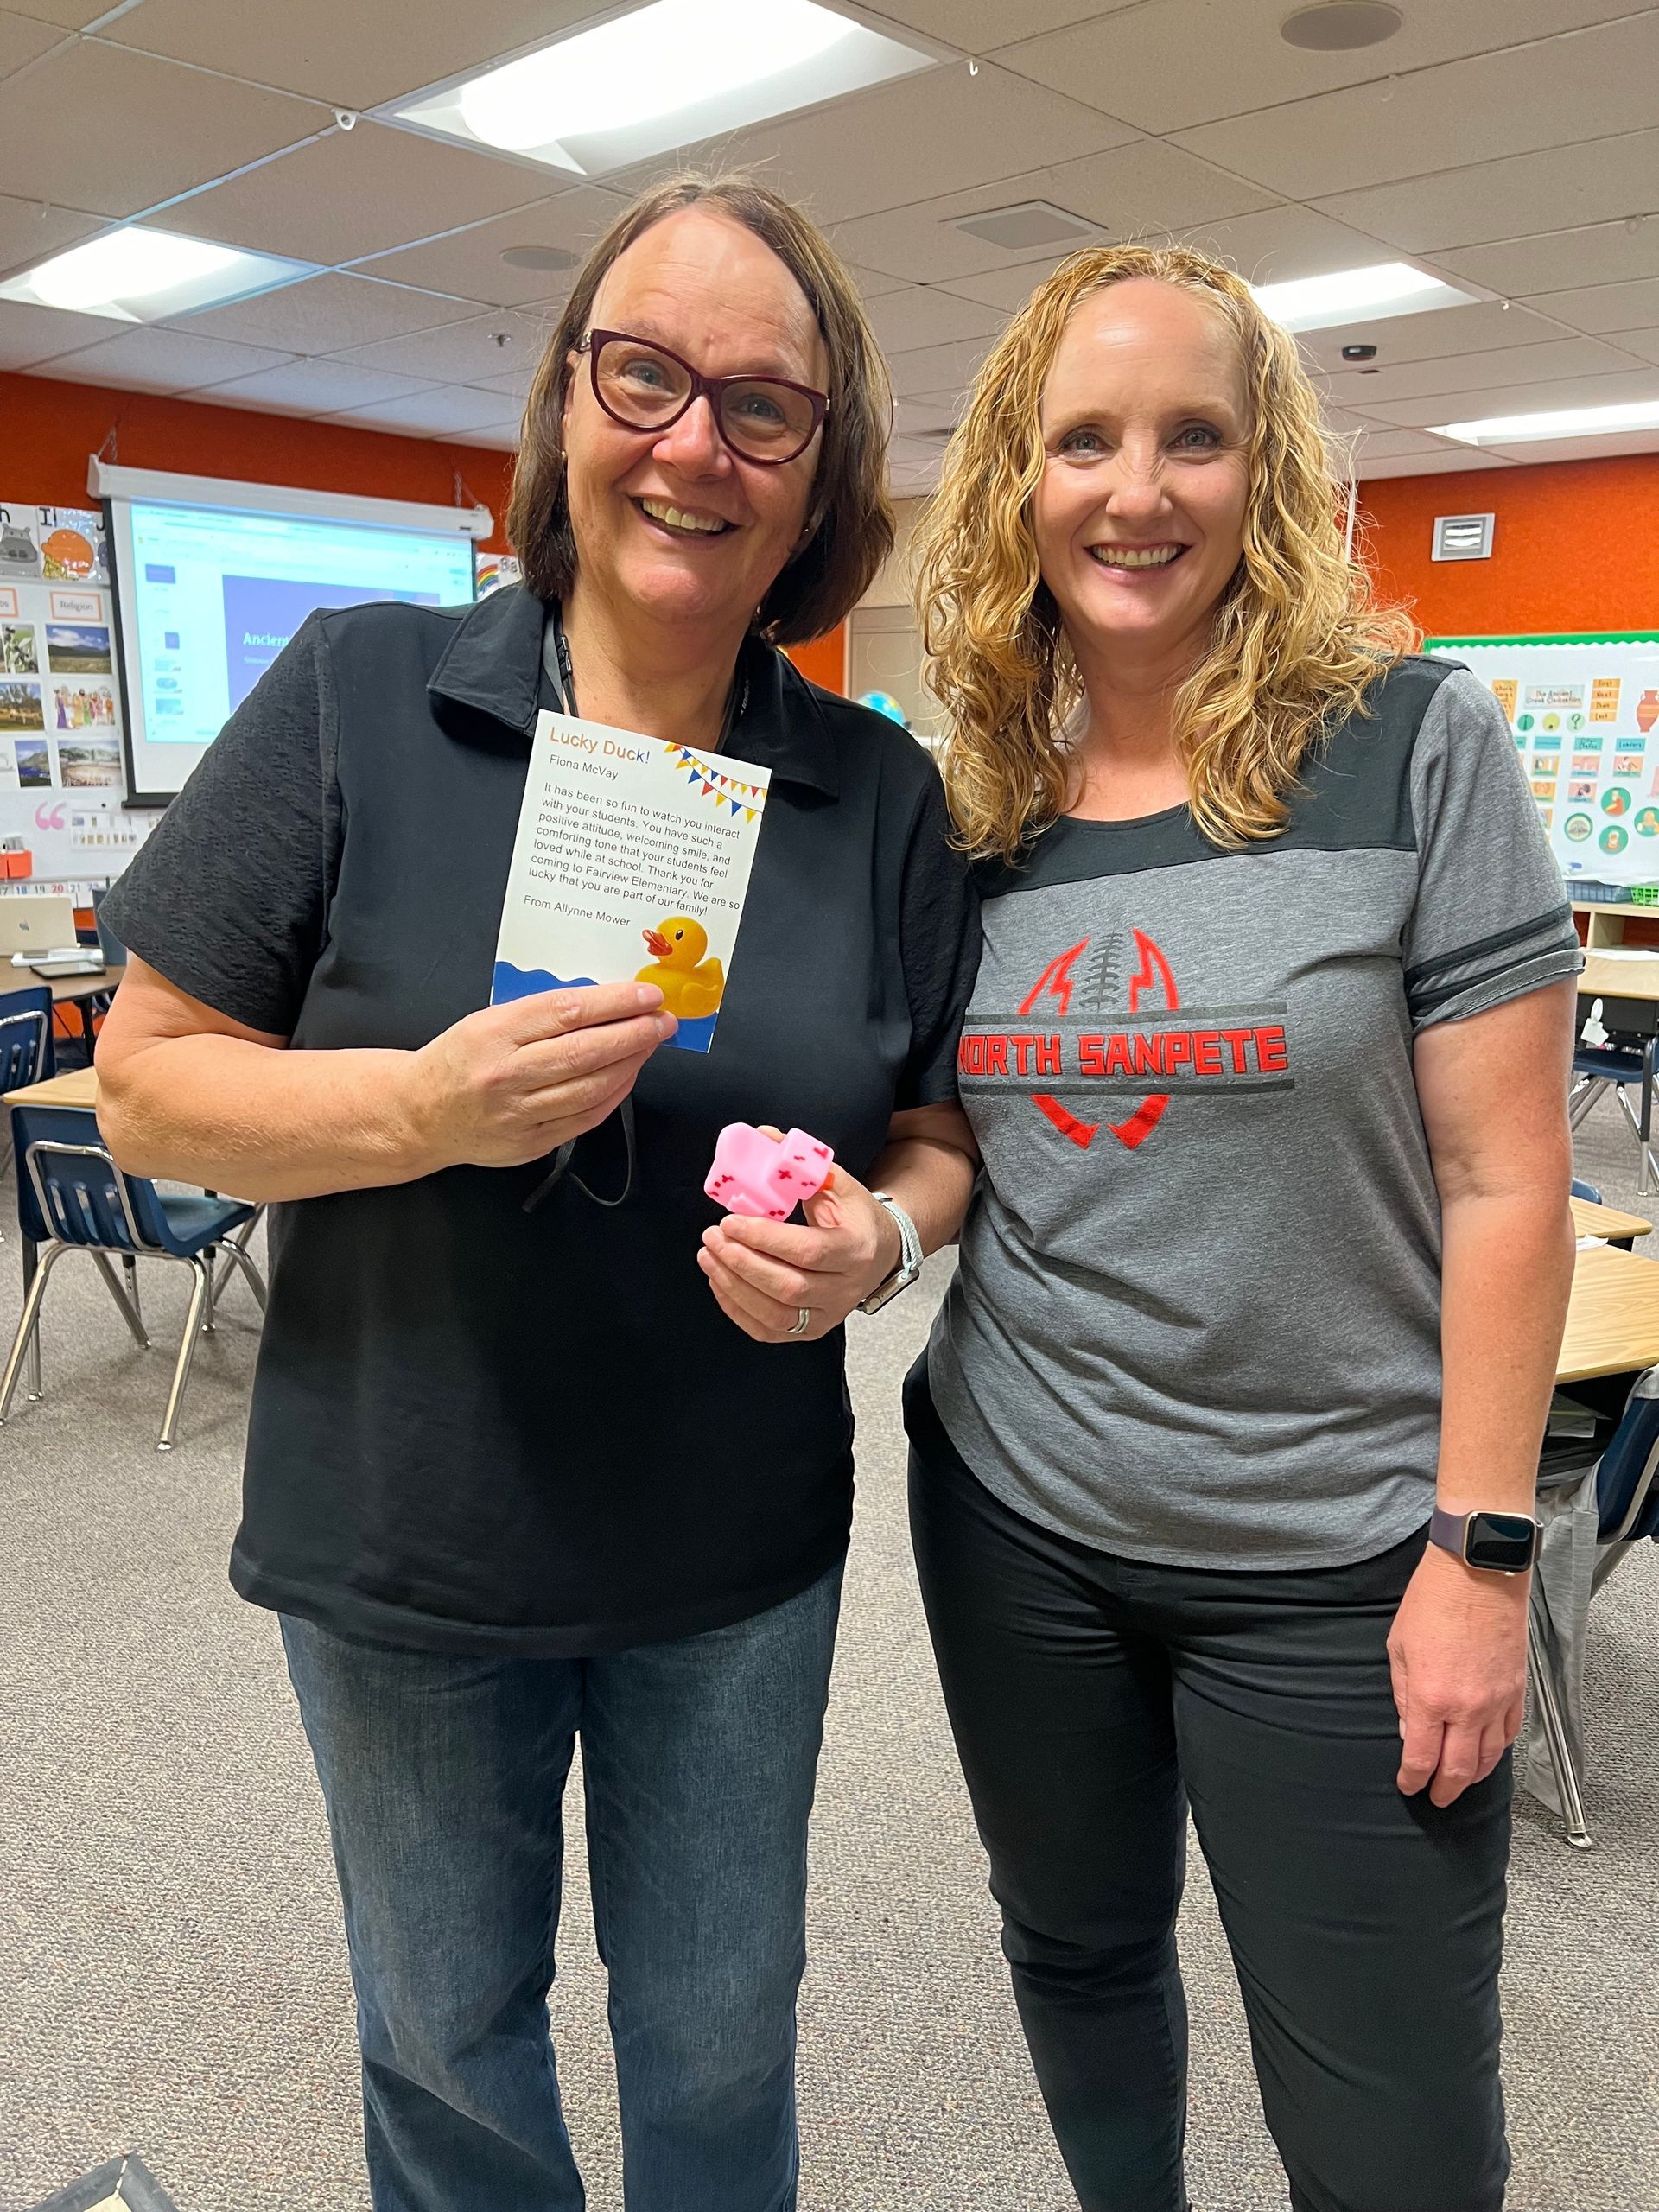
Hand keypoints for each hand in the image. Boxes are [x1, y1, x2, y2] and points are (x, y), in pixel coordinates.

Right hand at [404, 982, 674, 1171]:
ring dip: (631, 1063)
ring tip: (651, 1042)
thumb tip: (605, 1002)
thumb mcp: (488, 1021)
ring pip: (591, 1087)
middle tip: (663, 1019)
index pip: (566, 1011)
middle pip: (585, 1051)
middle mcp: (505, 1075)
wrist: (420, 1115)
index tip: (646, 993)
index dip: (614, 1001)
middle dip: (634, 1032)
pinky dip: (614, 1093)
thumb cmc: (459, 1059)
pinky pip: (585, 1117)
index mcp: (492, 1033)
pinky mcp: (531, 1142)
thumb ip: (540, 1013)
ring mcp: (519, 1114)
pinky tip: (629, 1074)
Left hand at [698, 1133, 900, 1342]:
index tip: (731, 1221)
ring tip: (708, 1255)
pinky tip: (719, 1280)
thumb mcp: (840, 1186)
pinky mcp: (810, 1330)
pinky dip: (736, 1308)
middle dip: (741, 1262)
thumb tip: (764, 1136)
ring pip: (774, 1314)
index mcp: (856, 1250)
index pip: (807, 1252)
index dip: (764, 1239)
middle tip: (712, 1235)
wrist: (881, 1253)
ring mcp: (828, 1315)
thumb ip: (802, 1165)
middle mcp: (845, 1289)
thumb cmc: (857, 1217)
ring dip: (733, 1285)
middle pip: (787, 1287)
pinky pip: (767, 1330)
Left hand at [1388, 1540, 1528, 1806]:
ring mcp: (1497, 1701)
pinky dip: (1498, 1751)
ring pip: (1490, 1758)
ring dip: (1473, 1777)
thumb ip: (1404, 1695)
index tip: (1408, 1786)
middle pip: (1459, 1769)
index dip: (1413, 1779)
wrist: (1477, 1574)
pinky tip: (1488, 1754)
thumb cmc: (1433, 1601)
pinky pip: (1510, 1733)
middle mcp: (1468, 1708)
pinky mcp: (1517, 1690)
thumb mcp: (1399, 1648)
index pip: (1422, 1758)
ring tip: (1459, 1784)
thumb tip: (1409, 1731)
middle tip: (1436, 1798)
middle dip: (1445, 1790)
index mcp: (1431, 1698)